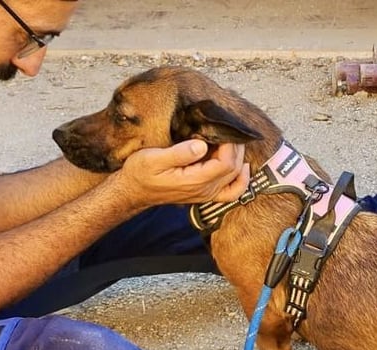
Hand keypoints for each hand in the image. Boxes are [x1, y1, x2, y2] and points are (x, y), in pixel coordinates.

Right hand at [114, 140, 250, 208]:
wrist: (134, 191)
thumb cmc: (141, 173)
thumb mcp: (153, 159)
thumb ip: (179, 153)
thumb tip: (201, 146)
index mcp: (195, 181)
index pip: (226, 164)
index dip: (230, 145)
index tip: (223, 128)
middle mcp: (205, 191)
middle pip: (234, 169)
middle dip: (236, 148)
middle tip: (228, 129)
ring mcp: (207, 194)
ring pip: (236, 179)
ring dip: (239, 159)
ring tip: (233, 141)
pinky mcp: (206, 194)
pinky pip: (232, 192)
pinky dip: (241, 180)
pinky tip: (243, 167)